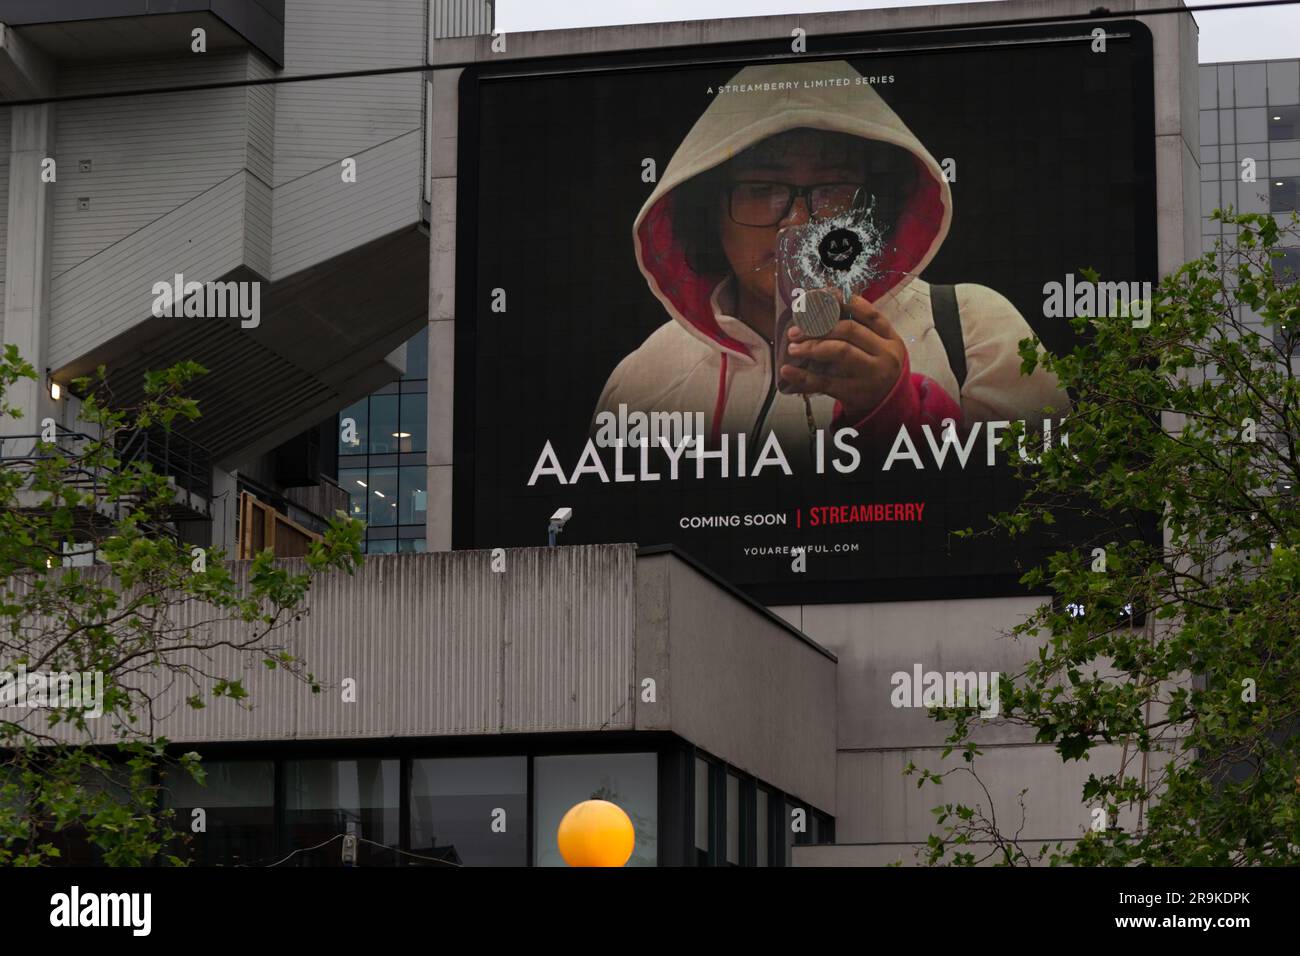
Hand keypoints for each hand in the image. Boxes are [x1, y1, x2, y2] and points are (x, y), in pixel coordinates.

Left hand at [780, 294, 906, 420]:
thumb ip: (860, 327)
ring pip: (840, 351)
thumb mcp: (878, 347)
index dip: (842, 302)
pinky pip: (825, 382)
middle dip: (818, 326)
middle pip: (849, 330)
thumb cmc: (875, 369)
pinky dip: (803, 376)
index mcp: (889, 337)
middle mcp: (884, 353)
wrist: (888, 407)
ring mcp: (872, 374)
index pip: (868, 312)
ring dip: (811, 346)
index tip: (817, 297)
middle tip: (795, 331)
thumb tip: (823, 302)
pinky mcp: (856, 393)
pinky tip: (787, 370)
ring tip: (792, 347)